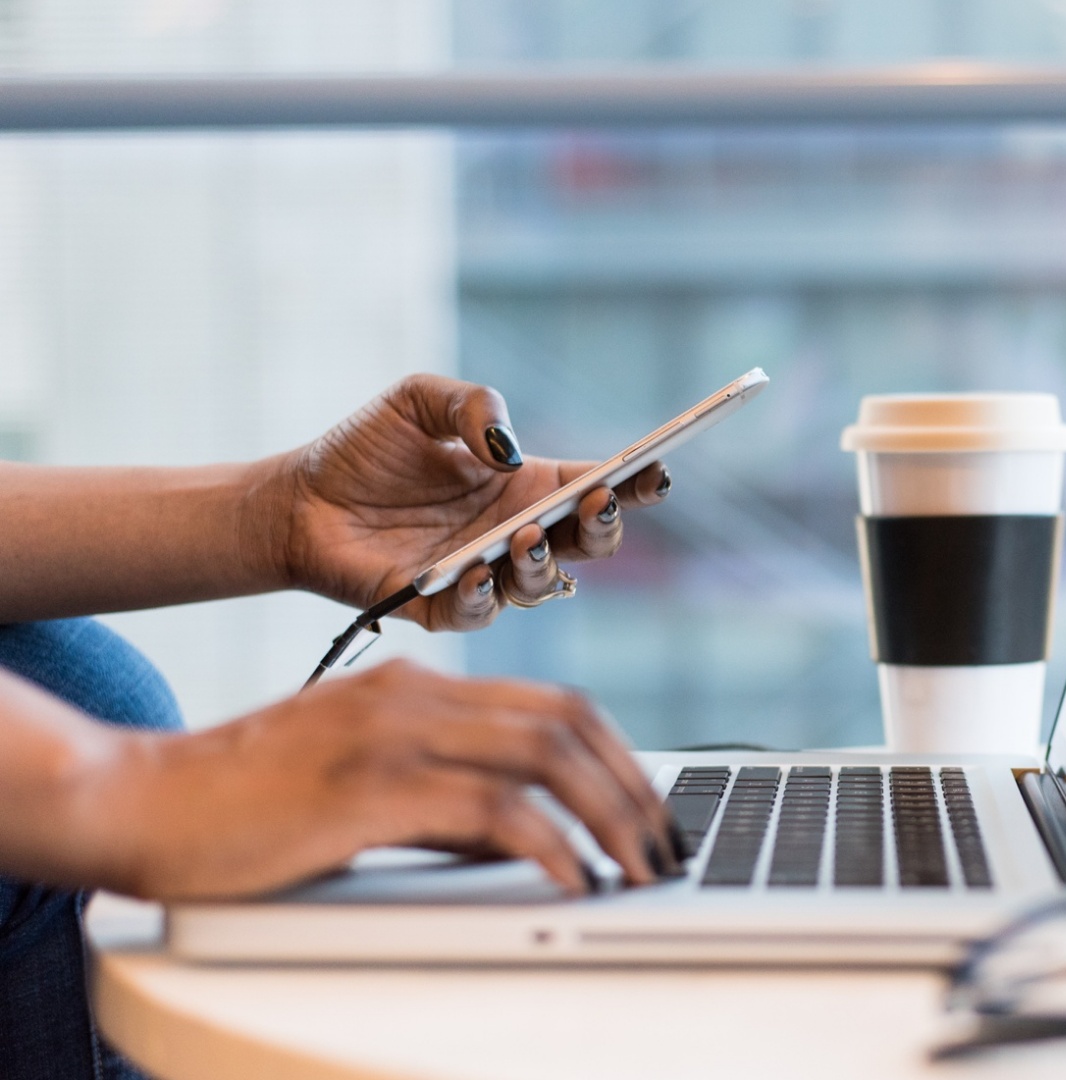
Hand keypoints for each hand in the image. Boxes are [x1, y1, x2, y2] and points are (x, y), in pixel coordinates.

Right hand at [67, 660, 679, 899]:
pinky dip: (550, 846)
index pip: (554, 703)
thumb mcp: (362, 785)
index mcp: (417, 685)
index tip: (651, 808)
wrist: (138, 801)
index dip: (619, 754)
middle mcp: (415, 694)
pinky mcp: (371, 786)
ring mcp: (393, 733)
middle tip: (666, 845)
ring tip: (640, 868)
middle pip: (568, 721)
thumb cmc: (243, 805)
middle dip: (635, 787)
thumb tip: (525, 839)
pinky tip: (573, 880)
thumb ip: (443, 799)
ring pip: (546, 756)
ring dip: (611, 816)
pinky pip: (493, 810)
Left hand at [275, 374, 671, 628]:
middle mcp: (515, 534)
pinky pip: (478, 613)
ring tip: (525, 536)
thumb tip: (508, 449)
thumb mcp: (419, 400)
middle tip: (597, 502)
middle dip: (605, 526)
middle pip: (589, 544)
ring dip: (544, 563)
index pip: (597, 487)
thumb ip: (472, 405)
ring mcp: (484, 574)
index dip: (634, 482)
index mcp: (526, 486)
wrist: (296, 500)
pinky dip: (484, 595)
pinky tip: (475, 570)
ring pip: (543, 586)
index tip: (655, 469)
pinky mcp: (440, 608)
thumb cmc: (364, 450)